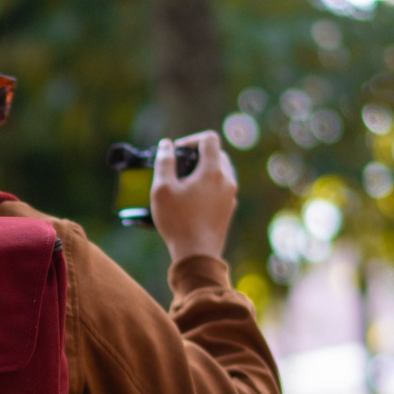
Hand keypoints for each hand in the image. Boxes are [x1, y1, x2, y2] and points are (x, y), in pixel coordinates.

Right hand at [150, 131, 237, 261]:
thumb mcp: (162, 189)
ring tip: (185, 186)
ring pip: (221, 172)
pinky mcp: (229, 210)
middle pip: (217, 154)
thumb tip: (166, 145)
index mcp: (213, 170)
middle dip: (197, 156)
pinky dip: (208, 188)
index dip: (191, 139)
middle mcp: (227, 179)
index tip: (177, 151)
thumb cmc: (178, 220)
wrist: (197, 254)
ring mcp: (230, 195)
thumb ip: (163, 162)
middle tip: (179, 168)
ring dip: (204, 172)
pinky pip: (221, 190)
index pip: (209, 139)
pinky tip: (193, 202)